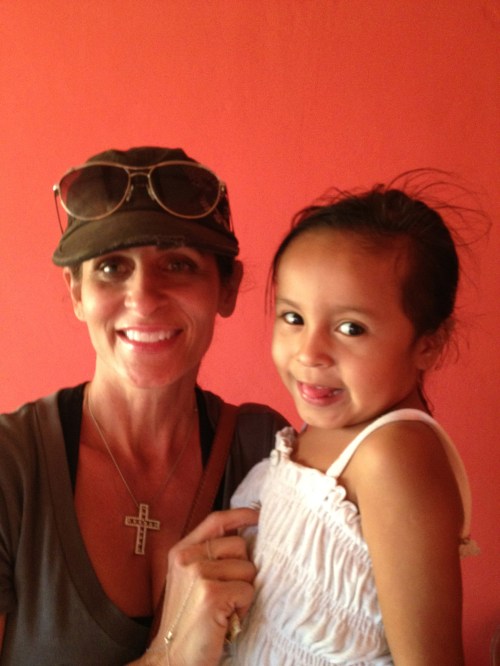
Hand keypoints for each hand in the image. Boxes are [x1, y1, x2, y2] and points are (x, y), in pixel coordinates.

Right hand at [134, 508, 258, 665]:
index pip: (216, 520)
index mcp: (181, 551)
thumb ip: (209, 556)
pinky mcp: (211, 593)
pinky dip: (243, 608)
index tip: (258, 515)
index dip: (240, 515)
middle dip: (242, 570)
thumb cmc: (187, 622)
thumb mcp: (190, 580)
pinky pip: (248, 590)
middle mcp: (186, 558)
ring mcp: (197, 573)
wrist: (171, 658)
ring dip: (243, 591)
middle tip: (227, 594)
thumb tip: (244, 537)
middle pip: (239, 544)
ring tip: (224, 608)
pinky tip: (226, 619)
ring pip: (248, 568)